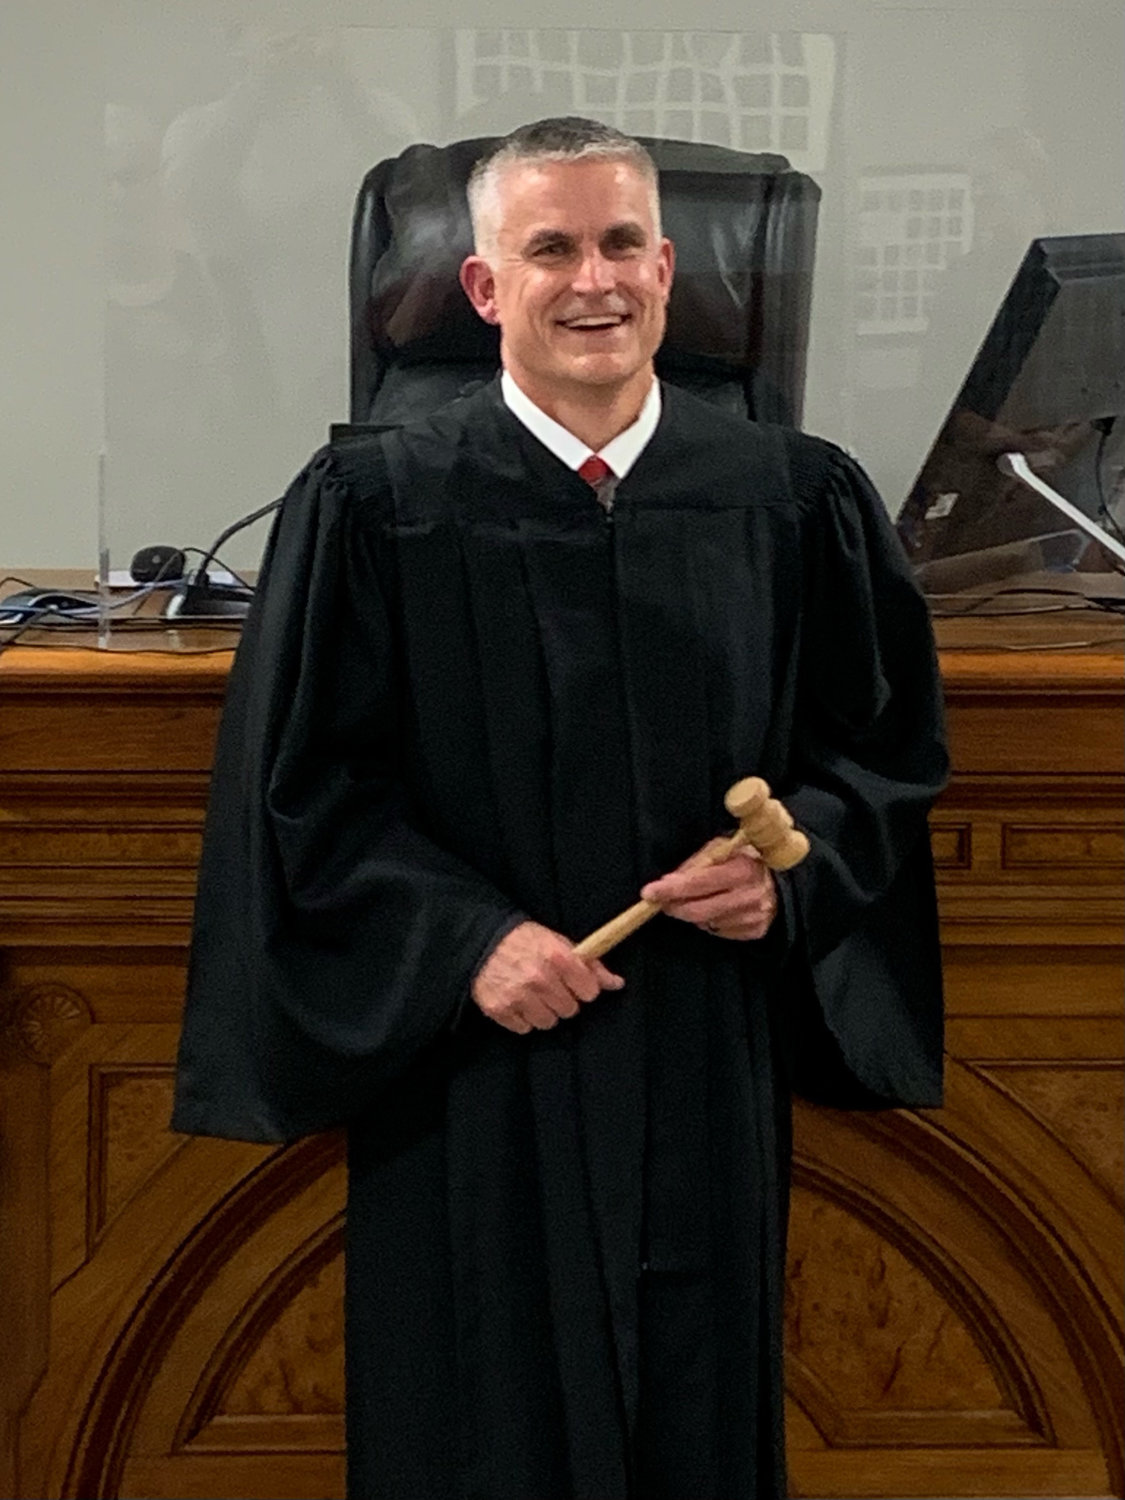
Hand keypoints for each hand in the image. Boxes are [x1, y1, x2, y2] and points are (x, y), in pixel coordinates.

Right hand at [472, 921, 624, 1034]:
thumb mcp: (559, 943)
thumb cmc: (525, 941)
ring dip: (544, 1011)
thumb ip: (590, 964)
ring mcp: (518, 996)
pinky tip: (518, 1001)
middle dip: (563, 999)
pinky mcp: (500, 1009)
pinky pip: (524, 1028)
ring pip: (548, 1023)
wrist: (482, 940)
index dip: (584, 988)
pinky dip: (523, 1018)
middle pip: (570, 1010)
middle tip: (550, 987)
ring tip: (534, 995)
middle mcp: (538, 978)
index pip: (589, 991)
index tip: (575, 983)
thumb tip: (617, 984)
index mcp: (557, 958)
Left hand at [641, 840, 778, 940]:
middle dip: (675, 906)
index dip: (672, 889)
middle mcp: (750, 896)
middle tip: (661, 901)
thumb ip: (697, 862)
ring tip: (696, 899)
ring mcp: (753, 917)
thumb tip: (669, 880)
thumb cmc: (746, 859)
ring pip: (706, 922)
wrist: (782, 881)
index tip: (649, 892)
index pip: (699, 883)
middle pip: (699, 910)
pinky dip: (710, 921)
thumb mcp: (724, 848)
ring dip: (693, 913)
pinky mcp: (755, 931)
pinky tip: (716, 908)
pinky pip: (719, 931)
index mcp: (742, 869)